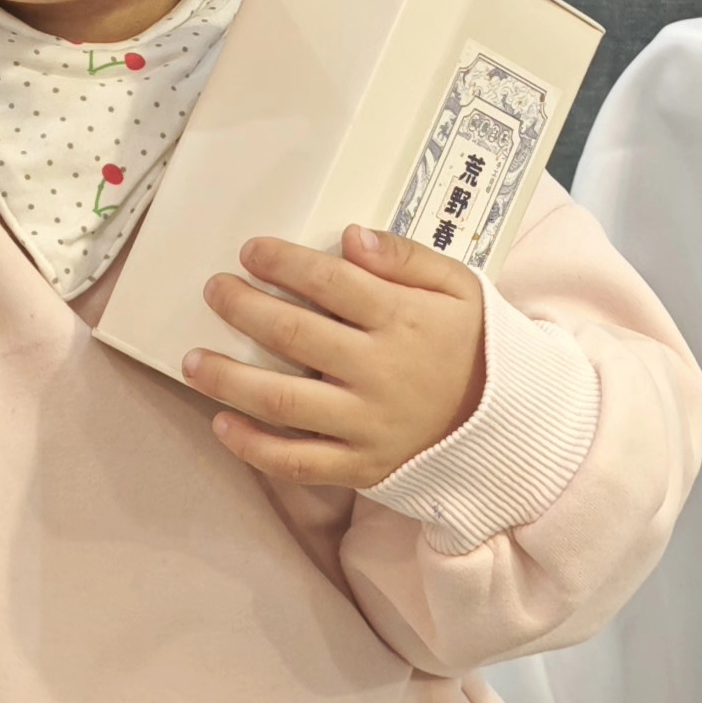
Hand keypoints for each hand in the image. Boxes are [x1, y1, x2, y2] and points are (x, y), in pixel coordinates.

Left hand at [182, 227, 488, 489]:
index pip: (330, 283)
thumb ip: (408, 257)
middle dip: (242, 308)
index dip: (283, 263)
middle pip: (293, 336)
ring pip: (281, 402)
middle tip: (214, 290)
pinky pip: (296, 463)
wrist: (509, 424)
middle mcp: (380, 373)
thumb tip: (352, 237)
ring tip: (192, 360)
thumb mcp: (460, 287)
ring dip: (227, 379)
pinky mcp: (360, 466)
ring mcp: (367, 425)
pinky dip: (253, 447)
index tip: (252, 251)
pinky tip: (222, 424)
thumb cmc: (475, 345)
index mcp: (405, 322)